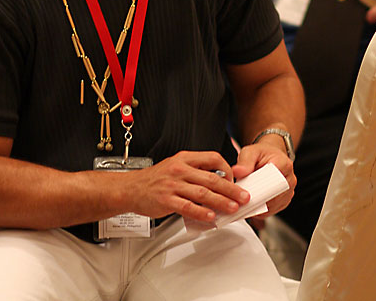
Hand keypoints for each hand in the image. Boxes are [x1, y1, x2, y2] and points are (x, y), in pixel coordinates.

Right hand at [130, 151, 250, 224]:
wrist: (131, 188)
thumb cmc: (155, 179)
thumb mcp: (175, 165)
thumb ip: (195, 170)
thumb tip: (218, 180)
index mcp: (184, 158)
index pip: (212, 158)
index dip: (227, 169)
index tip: (235, 180)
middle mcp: (180, 170)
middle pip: (212, 178)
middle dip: (231, 189)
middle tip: (244, 197)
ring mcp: (173, 185)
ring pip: (203, 193)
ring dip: (221, 202)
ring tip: (233, 208)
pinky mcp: (167, 200)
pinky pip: (188, 207)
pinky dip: (201, 213)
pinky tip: (211, 217)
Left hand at [232, 137, 295, 219]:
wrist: (270, 157)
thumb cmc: (261, 154)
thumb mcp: (251, 152)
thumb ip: (245, 161)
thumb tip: (237, 172)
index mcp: (284, 164)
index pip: (273, 181)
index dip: (259, 188)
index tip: (246, 191)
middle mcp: (290, 179)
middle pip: (272, 196)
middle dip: (256, 199)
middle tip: (241, 197)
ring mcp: (288, 192)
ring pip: (271, 206)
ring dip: (257, 207)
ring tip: (244, 200)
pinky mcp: (284, 202)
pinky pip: (271, 211)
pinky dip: (260, 210)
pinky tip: (250, 205)